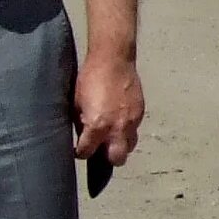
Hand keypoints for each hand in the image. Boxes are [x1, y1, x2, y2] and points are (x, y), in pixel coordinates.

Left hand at [73, 50, 146, 165]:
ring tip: (112, 134)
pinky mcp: (141, 112)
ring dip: (120, 143)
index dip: (81, 152)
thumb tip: (83, 134)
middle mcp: (117, 128)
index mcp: (97, 126)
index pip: (87, 152)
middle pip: (117, 159)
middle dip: (108, 158)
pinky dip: (127, 128)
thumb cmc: (90, 78)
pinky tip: (119, 118)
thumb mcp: (77, 103)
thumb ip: (82, 123)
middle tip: (100, 148)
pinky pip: (135, 129)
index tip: (80, 149)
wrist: (113, 59)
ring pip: (130, 145)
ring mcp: (132, 121)